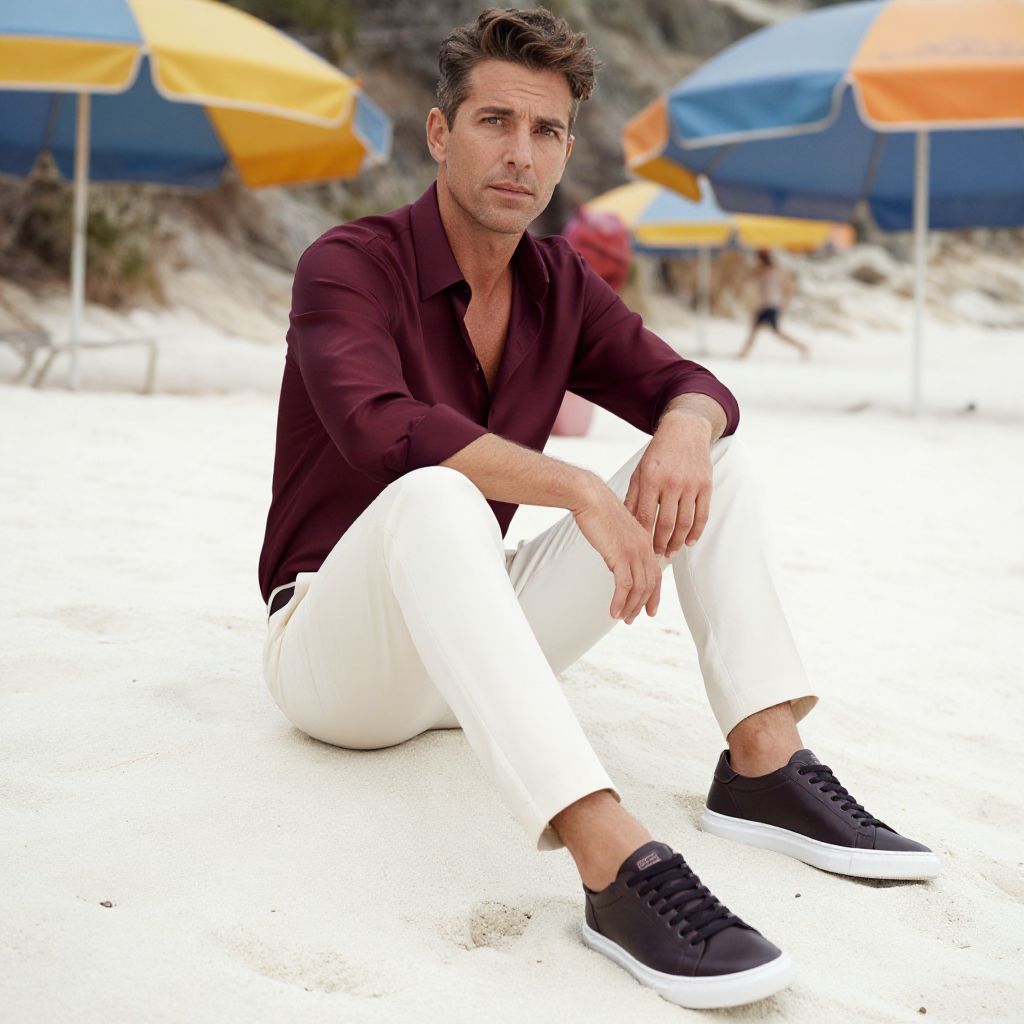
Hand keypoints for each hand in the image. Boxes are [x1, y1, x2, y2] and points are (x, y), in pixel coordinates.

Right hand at [572, 477, 662, 623]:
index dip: (655, 594)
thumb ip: (621, 548)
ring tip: (622, 618)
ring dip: (630, 606)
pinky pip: (624, 586)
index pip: (656, 572)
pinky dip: (619, 601)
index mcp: (645, 539)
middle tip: (632, 618)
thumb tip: (616, 565)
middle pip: (650, 583)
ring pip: (639, 588)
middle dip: (642, 604)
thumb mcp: (616, 531)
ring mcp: (634, 551)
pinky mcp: (621, 555)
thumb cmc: (597, 509)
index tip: (650, 609)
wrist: (590, 497)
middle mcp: (644, 546)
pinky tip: (612, 611)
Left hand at [624, 412, 712, 557]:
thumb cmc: (658, 453)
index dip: (645, 536)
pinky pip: (702, 515)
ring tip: (672, 552)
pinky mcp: (705, 485)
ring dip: (678, 542)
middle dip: (661, 544)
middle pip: (666, 523)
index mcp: (651, 479)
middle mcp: (671, 482)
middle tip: (658, 556)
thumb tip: (628, 523)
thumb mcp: (639, 472)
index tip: (643, 549)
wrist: (685, 431)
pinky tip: (690, 542)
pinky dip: (697, 532)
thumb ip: (633, 497)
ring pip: (685, 523)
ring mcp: (690, 484)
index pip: (646, 516)